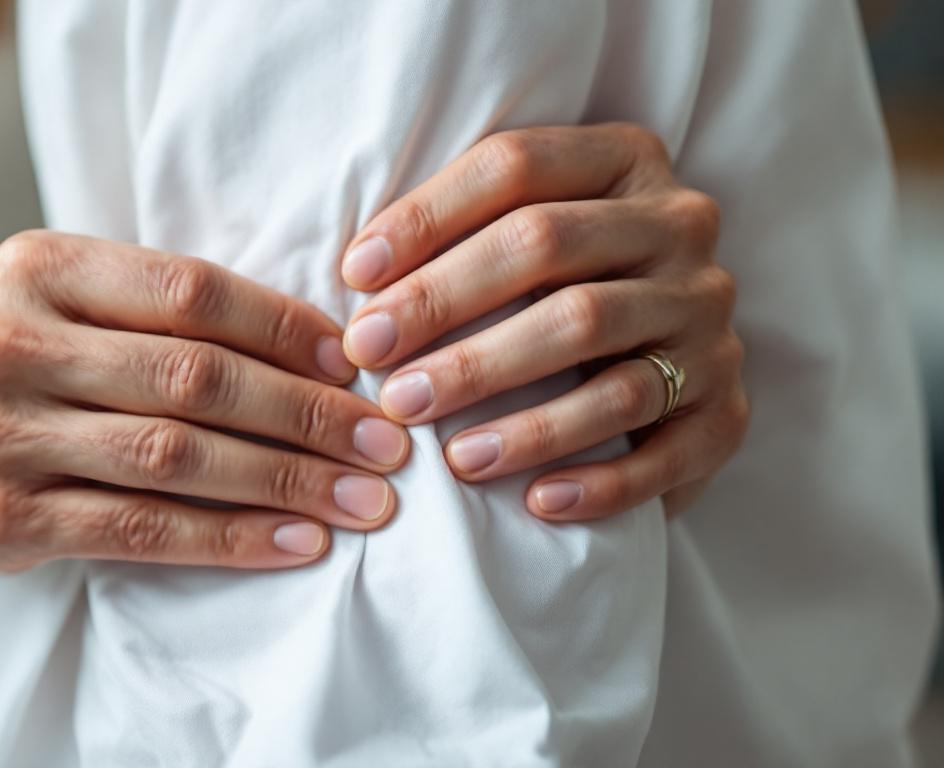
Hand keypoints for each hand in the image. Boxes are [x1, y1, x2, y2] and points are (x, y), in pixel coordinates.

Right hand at [0, 231, 408, 570]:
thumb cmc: (3, 337)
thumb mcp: (59, 284)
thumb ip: (157, 303)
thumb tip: (315, 344)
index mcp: (41, 265)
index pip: (189, 290)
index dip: (284, 325)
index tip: (356, 359)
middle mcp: (14, 345)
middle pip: (192, 378)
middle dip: (306, 413)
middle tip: (387, 441)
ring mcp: (1, 437)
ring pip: (173, 459)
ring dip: (284, 482)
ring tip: (364, 499)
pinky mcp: (0, 520)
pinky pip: (135, 532)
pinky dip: (227, 540)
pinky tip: (294, 543)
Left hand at [338, 123, 746, 520]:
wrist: (667, 359)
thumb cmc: (552, 289)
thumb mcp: (519, 229)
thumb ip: (456, 232)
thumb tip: (356, 277)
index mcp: (626, 161)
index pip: (514, 167)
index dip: (425, 218)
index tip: (353, 277)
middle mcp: (680, 228)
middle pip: (549, 250)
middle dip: (446, 309)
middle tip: (373, 365)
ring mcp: (710, 319)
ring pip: (605, 354)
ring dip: (517, 410)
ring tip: (445, 454)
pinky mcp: (728, 409)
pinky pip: (670, 449)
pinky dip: (602, 481)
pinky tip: (537, 502)